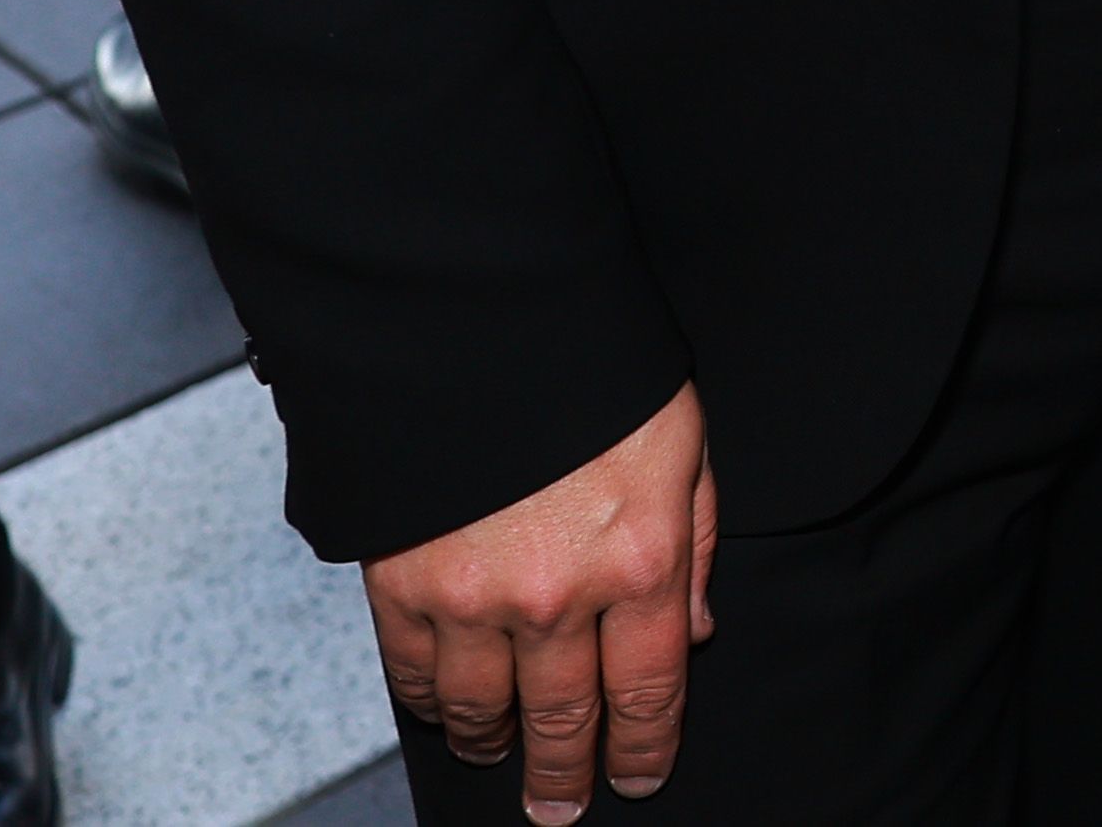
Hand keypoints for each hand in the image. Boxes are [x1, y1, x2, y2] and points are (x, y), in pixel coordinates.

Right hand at [361, 384, 714, 820]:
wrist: (484, 323)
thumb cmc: (598, 372)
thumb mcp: (685, 442)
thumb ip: (697, 542)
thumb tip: (696, 630)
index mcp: (643, 562)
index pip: (650, 691)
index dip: (644, 747)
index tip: (638, 778)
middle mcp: (562, 598)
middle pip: (566, 718)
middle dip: (567, 773)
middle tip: (563, 809)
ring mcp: (477, 599)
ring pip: (485, 709)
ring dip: (494, 744)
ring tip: (500, 761)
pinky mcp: (405, 585)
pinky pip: (417, 674)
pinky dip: (430, 702)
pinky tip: (443, 711)